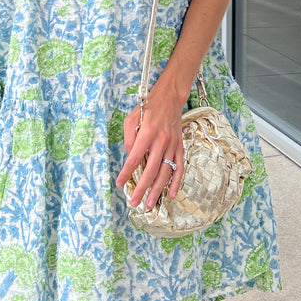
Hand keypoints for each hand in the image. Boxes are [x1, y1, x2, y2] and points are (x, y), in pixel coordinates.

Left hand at [117, 79, 185, 209]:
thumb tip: (130, 158)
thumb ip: (129, 138)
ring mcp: (173, 144)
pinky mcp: (180, 146)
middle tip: (134, 202)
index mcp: (147, 132)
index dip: (126, 173)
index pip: (135, 158)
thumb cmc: (148, 107)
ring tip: (150, 203)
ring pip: (166, 172)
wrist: (170, 97)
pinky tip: (172, 194)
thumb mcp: (132, 118)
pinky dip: (177, 181)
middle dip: (142, 188)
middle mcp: (161, 140)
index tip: (120, 184)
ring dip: (158, 189)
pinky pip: (180, 167)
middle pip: (150, 169)